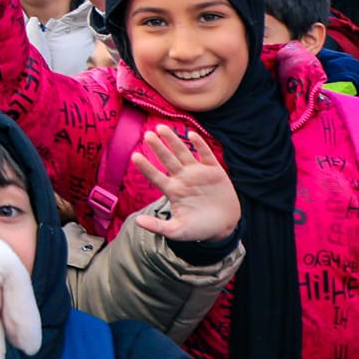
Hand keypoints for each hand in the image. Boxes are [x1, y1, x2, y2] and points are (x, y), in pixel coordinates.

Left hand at [129, 128, 239, 242]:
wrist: (224, 227)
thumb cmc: (198, 229)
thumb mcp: (177, 231)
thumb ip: (158, 226)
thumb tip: (137, 222)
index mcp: (172, 190)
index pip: (155, 176)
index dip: (146, 166)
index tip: (134, 156)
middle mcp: (182, 178)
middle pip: (167, 159)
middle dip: (158, 147)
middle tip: (147, 134)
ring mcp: (198, 173)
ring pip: (183, 153)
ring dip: (174, 141)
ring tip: (162, 128)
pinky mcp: (215, 172)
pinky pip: (206, 155)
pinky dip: (200, 145)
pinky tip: (192, 135)